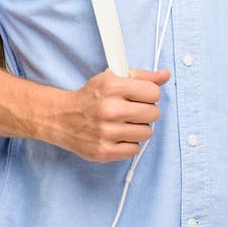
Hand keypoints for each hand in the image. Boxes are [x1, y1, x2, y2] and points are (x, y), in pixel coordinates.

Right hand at [50, 68, 170, 161]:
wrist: (62, 118)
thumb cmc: (90, 97)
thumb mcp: (112, 79)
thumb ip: (141, 77)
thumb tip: (165, 75)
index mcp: (112, 87)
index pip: (153, 92)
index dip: (149, 94)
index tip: (141, 96)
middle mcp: (110, 109)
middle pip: (154, 113)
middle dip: (146, 111)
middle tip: (133, 110)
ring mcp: (107, 132)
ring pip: (147, 133)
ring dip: (139, 128)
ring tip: (125, 123)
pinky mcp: (104, 151)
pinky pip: (135, 149)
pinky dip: (130, 143)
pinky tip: (119, 135)